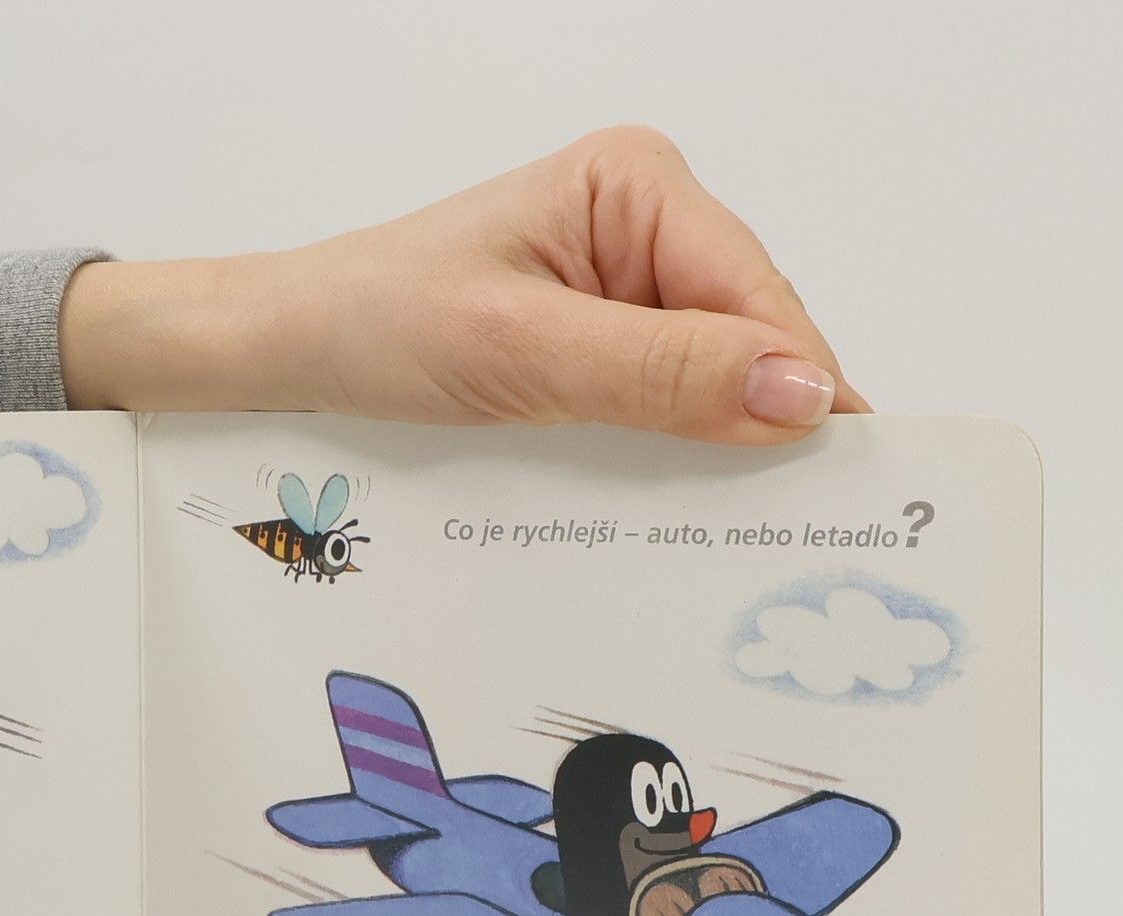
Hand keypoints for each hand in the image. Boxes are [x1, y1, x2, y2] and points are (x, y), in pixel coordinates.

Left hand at [61, 125, 863, 444]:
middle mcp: (644, 225)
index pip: (756, 292)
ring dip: (712, 444)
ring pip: (710, 378)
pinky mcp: (595, 347)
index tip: (833, 475)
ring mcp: (623, 289)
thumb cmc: (378, 325)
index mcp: (636, 184)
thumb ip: (658, 374)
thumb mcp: (520, 353)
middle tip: (789, 525)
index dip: (798, 382)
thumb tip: (797, 393)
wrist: (289, 352)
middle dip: (757, 418)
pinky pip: (660, 403)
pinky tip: (669, 499)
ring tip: (729, 523)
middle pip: (747, 335)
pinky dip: (666, 452)